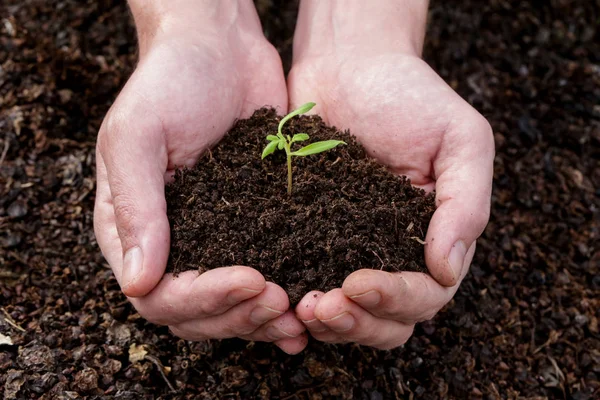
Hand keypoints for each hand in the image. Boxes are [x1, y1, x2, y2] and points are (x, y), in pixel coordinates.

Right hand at [94, 0, 305, 353]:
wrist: (220, 47)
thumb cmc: (170, 80)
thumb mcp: (138, 135)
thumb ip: (136, 207)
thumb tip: (137, 283)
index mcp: (134, 229)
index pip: (159, 295)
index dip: (202, 299)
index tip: (248, 280)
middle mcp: (172, 243)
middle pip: (198, 312)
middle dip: (239, 314)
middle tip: (279, 299)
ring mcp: (216, 238)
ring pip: (234, 305)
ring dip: (265, 318)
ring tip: (302, 314)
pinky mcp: (254, 226)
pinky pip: (267, 272)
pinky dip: (287, 295)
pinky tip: (314, 302)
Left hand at [289, 0, 493, 348]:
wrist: (348, 65)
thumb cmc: (409, 95)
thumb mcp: (460, 139)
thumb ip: (465, 204)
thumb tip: (447, 270)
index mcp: (434, 238)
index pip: (426, 293)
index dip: (396, 300)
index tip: (359, 284)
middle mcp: (393, 253)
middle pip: (388, 320)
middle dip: (358, 323)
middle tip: (323, 306)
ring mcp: (350, 249)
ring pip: (348, 314)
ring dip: (327, 322)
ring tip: (299, 306)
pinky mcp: (309, 237)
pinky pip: (306, 281)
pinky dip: (294, 301)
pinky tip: (276, 295)